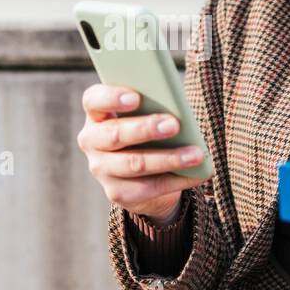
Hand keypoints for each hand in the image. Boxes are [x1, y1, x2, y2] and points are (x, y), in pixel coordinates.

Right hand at [77, 83, 208, 221]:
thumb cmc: (148, 131)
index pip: (94, 100)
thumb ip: (153, 107)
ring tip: (195, 154)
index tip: (136, 97)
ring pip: (135, 164)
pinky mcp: (116, 193)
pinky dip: (177, 180)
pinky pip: (149, 187)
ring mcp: (101, 169)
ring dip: (169, 158)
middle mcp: (91, 141)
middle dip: (147, 129)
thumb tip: (178, 111)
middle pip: (115, 134)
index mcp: (96, 113)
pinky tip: (198, 172)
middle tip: (174, 125)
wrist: (143, 173)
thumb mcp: (146, 115)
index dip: (112, 98)